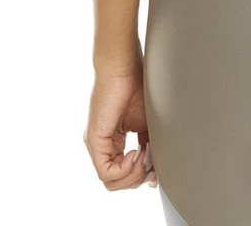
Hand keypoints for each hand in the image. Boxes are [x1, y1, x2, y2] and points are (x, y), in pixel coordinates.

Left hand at [83, 67, 157, 189]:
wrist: (123, 67)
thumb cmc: (136, 87)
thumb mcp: (147, 126)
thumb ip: (150, 148)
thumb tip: (154, 174)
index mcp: (115, 143)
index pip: (124, 175)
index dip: (142, 176)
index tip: (155, 165)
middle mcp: (103, 147)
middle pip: (118, 183)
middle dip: (138, 178)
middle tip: (150, 160)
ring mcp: (97, 146)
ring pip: (111, 182)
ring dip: (133, 175)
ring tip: (144, 155)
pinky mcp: (95, 141)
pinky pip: (106, 172)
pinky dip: (125, 169)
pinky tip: (136, 152)